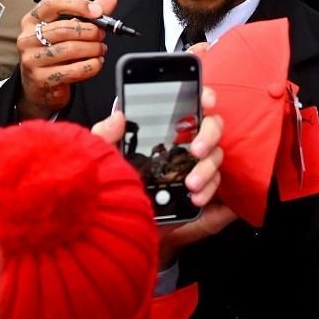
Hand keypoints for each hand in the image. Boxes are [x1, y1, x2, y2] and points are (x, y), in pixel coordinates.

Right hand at [16, 0, 113, 118]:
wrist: (39, 88)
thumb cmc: (54, 56)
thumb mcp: (66, 33)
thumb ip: (87, 15)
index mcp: (31, 21)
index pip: (52, 3)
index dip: (77, 5)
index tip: (97, 11)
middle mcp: (27, 38)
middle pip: (64, 28)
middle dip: (90, 31)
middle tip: (102, 35)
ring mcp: (32, 59)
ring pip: (70, 49)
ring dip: (93, 49)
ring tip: (101, 50)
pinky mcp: (41, 79)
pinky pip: (74, 70)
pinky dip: (92, 66)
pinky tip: (97, 63)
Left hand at [92, 82, 236, 267]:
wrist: (120, 222)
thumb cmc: (112, 185)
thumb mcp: (102, 158)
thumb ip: (103, 136)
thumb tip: (118, 116)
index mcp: (160, 129)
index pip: (186, 104)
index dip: (200, 96)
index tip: (204, 99)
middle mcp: (181, 143)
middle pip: (210, 126)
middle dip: (208, 134)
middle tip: (195, 149)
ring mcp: (194, 165)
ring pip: (215, 155)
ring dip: (207, 167)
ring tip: (190, 183)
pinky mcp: (202, 187)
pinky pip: (217, 183)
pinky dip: (209, 189)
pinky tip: (196, 197)